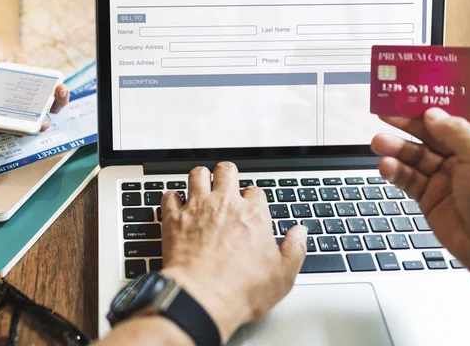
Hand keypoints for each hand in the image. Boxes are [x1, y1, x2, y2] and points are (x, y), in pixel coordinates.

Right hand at [0, 38, 68, 131]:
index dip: (8, 130)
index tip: (17, 129)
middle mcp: (10, 109)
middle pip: (25, 125)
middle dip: (35, 126)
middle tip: (42, 124)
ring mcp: (28, 101)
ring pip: (43, 114)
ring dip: (54, 108)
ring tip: (58, 96)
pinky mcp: (41, 90)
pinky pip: (53, 97)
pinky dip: (60, 95)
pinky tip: (60, 86)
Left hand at [159, 162, 306, 342]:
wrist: (202, 299)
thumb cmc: (241, 290)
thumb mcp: (282, 275)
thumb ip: (294, 249)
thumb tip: (300, 233)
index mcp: (253, 214)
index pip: (255, 190)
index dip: (253, 197)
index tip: (250, 207)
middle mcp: (225, 204)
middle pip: (226, 171)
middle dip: (227, 175)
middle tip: (225, 184)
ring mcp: (197, 209)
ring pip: (197, 175)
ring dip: (200, 178)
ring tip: (202, 185)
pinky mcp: (174, 219)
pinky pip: (169, 196)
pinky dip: (172, 198)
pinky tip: (175, 204)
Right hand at [371, 108, 469, 275]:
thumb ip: (454, 131)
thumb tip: (433, 114)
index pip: (459, 110)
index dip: (437, 98)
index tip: (415, 88)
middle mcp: (465, 154)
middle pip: (431, 130)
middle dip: (408, 121)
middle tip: (386, 113)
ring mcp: (446, 175)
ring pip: (415, 154)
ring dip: (396, 147)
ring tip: (379, 142)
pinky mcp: (431, 194)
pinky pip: (408, 178)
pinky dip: (395, 171)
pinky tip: (387, 166)